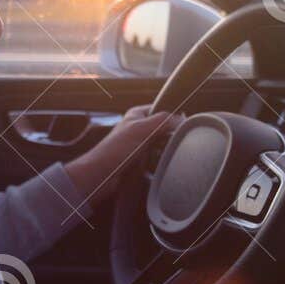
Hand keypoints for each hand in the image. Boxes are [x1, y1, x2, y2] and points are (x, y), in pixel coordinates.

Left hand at [63, 105, 181, 208]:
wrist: (102, 174)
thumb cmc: (115, 149)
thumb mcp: (141, 129)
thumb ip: (162, 121)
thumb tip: (180, 120)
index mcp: (137, 114)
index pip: (161, 109)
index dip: (171, 116)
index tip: (182, 125)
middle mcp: (138, 127)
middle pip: (163, 128)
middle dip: (169, 136)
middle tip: (175, 142)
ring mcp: (139, 144)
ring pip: (161, 144)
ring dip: (164, 150)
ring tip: (167, 154)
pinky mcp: (139, 160)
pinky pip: (156, 158)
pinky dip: (159, 161)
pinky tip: (160, 164)